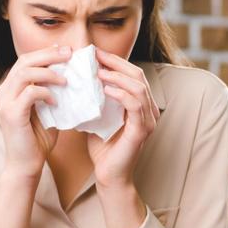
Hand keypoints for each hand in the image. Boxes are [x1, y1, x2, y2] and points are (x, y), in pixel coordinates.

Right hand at [0, 44, 70, 178]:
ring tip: (66, 79)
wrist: (26, 166)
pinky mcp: (11, 114)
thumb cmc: (37, 140)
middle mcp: (4, 92)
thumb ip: (53, 94)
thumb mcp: (47, 111)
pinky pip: (30, 92)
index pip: (25, 61)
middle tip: (69, 54)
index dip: (45, 53)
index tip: (65, 51)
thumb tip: (73, 78)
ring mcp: (5, 102)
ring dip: (49, 72)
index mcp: (10, 89)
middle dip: (48, 55)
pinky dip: (46, 92)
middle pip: (24, 61)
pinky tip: (57, 101)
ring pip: (25, 73)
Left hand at [87, 48, 159, 187]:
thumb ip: (95, 98)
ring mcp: (149, 120)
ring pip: (138, 87)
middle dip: (115, 63)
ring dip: (117, 76)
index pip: (131, 74)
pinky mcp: (142, 130)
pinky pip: (135, 105)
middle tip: (95, 55)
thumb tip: (78, 77)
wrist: (108, 175)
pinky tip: (105, 89)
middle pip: (137, 75)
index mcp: (141, 104)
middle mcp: (149, 110)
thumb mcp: (98, 116)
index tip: (94, 52)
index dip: (114, 61)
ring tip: (98, 71)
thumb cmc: (103, 148)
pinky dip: (121, 93)